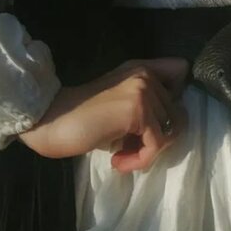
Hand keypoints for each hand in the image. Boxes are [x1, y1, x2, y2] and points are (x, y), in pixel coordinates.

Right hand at [18, 56, 190, 174]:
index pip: (180, 70)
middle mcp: (145, 75)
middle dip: (156, 137)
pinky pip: (156, 145)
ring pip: (170, 132)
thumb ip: (144, 102)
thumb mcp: (118, 102)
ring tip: (122, 157)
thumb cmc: (81, 118)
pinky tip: (117, 162)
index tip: (154, 119)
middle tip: (128, 148)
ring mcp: (143, 91)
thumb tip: (174, 125)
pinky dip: (141, 161)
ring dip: (147, 152)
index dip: (175, 97)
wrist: (51, 120)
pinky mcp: (139, 111)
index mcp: (141, 68)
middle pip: (178, 113)